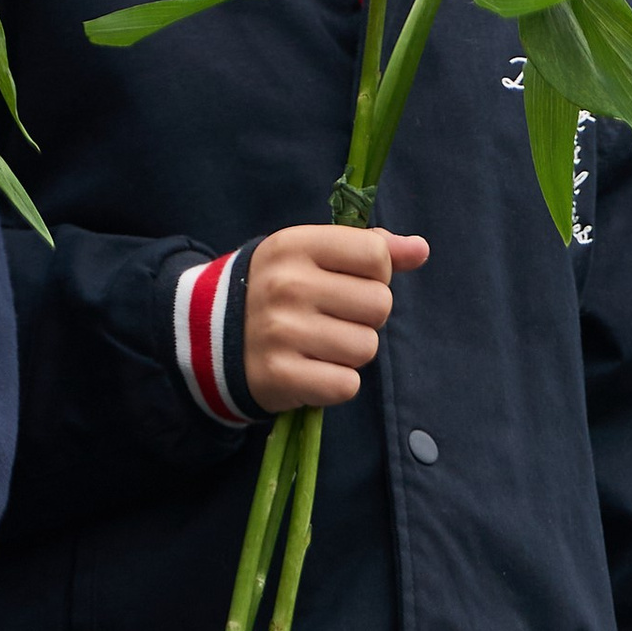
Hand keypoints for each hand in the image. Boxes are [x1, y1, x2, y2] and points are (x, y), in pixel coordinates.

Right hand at [241, 225, 429, 413]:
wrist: (210, 337)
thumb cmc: (279, 292)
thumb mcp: (313, 256)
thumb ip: (370, 248)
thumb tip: (421, 250)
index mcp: (296, 245)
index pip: (376, 255)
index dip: (375, 274)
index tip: (348, 282)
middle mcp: (287, 285)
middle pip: (379, 304)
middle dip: (365, 317)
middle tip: (331, 319)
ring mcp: (280, 331)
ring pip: (366, 347)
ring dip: (351, 352)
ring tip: (319, 345)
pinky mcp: (279, 375)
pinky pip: (346, 385)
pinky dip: (337, 384)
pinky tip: (312, 370)